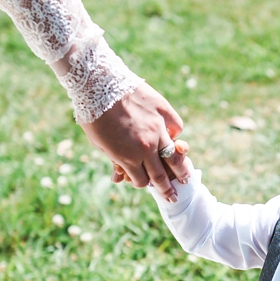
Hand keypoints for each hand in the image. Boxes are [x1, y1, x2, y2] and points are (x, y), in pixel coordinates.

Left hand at [80, 82, 191, 201]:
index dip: (142, 183)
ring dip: (181, 170)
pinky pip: (176, 128)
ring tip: (186, 178)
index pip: (143, 182)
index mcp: (128, 158)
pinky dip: (173, 134)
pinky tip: (171, 137)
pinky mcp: (163, 111)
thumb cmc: (93, 115)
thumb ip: (114, 160)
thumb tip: (119, 177)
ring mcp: (157, 129)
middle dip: (167, 189)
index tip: (142, 182)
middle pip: (161, 175)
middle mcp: (146, 147)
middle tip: (174, 197)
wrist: (98, 83)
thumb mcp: (99, 144)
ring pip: (174, 156)